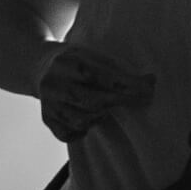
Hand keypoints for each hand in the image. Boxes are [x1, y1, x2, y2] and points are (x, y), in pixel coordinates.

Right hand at [35, 45, 155, 141]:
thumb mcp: (94, 55)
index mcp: (68, 62)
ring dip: (100, 115)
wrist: (39, 66)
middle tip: (138, 100)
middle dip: (119, 102)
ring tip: (105, 106)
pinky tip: (88, 118)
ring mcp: (48, 103)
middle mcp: (54, 83)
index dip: (127, 85)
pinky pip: (69, 134)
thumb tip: (151, 81)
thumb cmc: (78, 61)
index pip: (101, 76)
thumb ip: (119, 68)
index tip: (148, 89)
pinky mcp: (46, 119)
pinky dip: (83, 130)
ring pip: (83, 120)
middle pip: (93, 101)